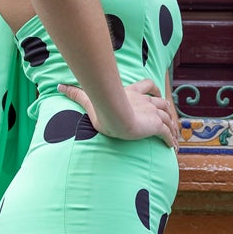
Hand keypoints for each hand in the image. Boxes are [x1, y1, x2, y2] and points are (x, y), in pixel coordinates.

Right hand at [56, 76, 179, 149]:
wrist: (116, 115)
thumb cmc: (102, 108)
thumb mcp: (89, 101)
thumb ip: (76, 94)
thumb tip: (59, 86)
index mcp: (132, 94)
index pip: (148, 86)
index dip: (153, 90)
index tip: (156, 95)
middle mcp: (146, 102)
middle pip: (162, 102)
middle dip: (166, 110)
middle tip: (169, 120)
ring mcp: (152, 113)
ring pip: (168, 117)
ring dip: (172, 127)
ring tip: (173, 137)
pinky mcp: (156, 126)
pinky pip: (167, 134)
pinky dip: (171, 140)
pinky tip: (172, 147)